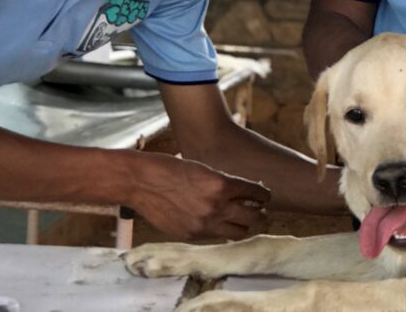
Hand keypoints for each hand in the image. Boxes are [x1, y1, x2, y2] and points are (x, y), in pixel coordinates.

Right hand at [129, 152, 270, 239]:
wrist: (141, 182)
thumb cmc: (170, 169)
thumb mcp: (203, 169)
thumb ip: (223, 184)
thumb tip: (242, 194)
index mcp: (221, 184)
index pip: (256, 193)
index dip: (263, 195)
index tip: (264, 196)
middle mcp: (216, 206)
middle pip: (254, 218)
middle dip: (261, 215)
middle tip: (262, 212)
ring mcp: (204, 224)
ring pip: (239, 233)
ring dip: (244, 226)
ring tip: (244, 221)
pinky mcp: (192, 235)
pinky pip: (217, 237)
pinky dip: (221, 230)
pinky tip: (220, 223)